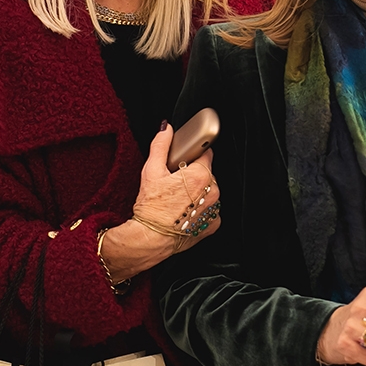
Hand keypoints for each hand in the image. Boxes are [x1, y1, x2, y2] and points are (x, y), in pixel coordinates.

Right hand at [99, 123, 219, 281]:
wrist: (151, 238)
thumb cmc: (151, 206)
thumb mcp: (151, 170)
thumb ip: (161, 145)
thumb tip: (166, 128)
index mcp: (200, 175)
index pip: (206, 153)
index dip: (192, 156)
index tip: (182, 163)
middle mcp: (213, 191)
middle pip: (208, 173)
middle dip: (194, 175)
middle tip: (175, 183)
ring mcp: (215, 209)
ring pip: (209, 192)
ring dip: (198, 192)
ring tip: (178, 200)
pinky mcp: (213, 224)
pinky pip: (210, 210)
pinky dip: (200, 210)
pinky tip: (184, 211)